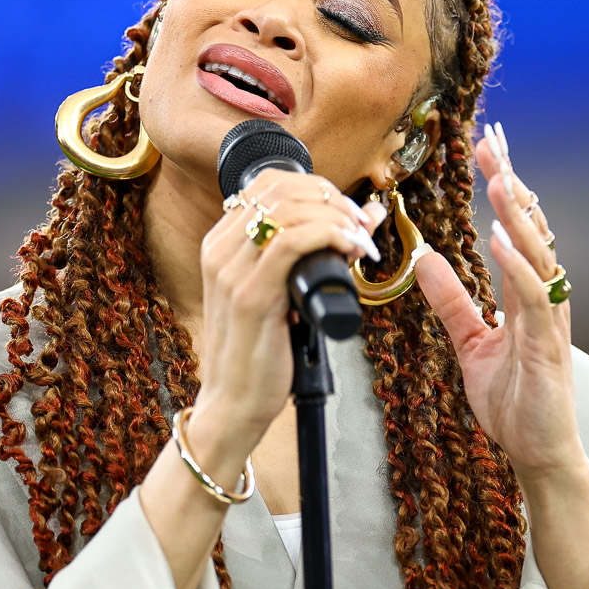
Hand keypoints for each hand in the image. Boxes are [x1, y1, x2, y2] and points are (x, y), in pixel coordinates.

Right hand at [185, 169, 385, 472]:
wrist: (234, 404)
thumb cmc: (264, 351)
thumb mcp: (291, 292)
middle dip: (332, 199)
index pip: (269, 183)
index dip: (317, 186)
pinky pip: (291, 242)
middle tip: (362, 226)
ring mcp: (230, 270)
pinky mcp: (250, 295)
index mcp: (222, 243)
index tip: (348, 211)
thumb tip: (368, 214)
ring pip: (288, 209)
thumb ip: (321, 251)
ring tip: (360, 241)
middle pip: (281, 188)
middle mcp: (220, 249)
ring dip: (337, 216)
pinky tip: (351, 249)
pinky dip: (330, 236)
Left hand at [416, 123, 583, 486]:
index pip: (517, 228)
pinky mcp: (547, 345)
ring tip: (499, 181)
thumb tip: (426, 260)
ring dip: (518, 216)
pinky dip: (520, 265)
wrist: (538, 452)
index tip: (487, 150)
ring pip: (539, 254)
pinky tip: (503, 240)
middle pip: (532, 229)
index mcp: (529, 292)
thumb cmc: (515, 400)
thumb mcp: (471, 342)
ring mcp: (550, 319)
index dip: (504, 188)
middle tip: (493, 144)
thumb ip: (452, 301)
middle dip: (512, 185)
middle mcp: (545, 297)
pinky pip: (536, 297)